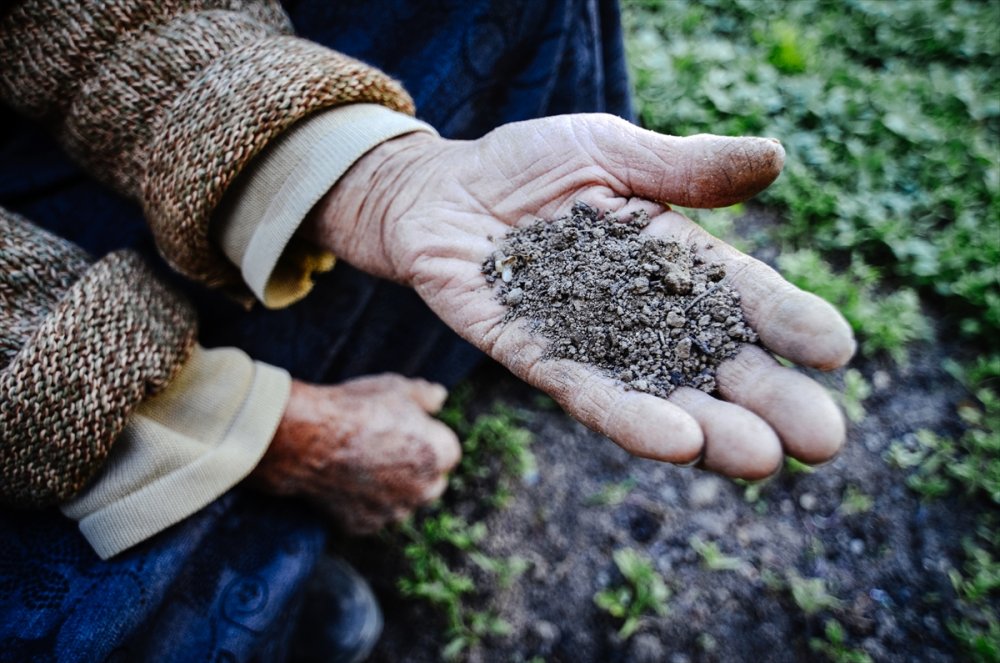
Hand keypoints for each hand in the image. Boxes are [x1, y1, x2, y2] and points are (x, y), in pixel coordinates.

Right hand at [251, 374, 460, 533]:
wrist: (308, 440)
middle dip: (417, 469)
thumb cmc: (356, 408)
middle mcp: (425, 490)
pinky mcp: (364, 525)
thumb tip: (441, 396)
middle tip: (388, 446)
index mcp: (442, 454)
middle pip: (431, 482)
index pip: (448, 451)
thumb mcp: (396, 387)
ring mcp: (394, 511)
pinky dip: (363, 503)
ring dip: (392, 489)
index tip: (404, 427)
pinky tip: (346, 480)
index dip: (426, 437)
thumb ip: (426, 395)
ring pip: (402, 502)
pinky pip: (372, 514)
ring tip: (364, 462)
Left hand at [306, 114, 855, 479]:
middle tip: (821, 441)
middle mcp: (642, 312)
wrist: (440, 190)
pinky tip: (678, 445)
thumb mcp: (610, 150)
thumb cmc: (526, 164)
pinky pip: (587, 393)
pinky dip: (630, 418)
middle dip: (769, 400)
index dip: (790, 322)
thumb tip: (775, 157)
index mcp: (673, 259)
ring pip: (662, 394)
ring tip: (760, 459)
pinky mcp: (538, 357)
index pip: (743, 295)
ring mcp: (593, 342)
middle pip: (716, 362)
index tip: (838, 351)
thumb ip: (683, 166)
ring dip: (713, 429)